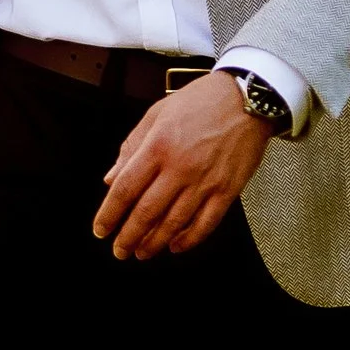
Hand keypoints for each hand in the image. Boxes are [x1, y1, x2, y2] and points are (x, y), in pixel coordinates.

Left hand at [93, 71, 270, 260]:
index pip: (125, 189)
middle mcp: (180, 167)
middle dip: (128, 237)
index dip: (109, 214)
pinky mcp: (228, 190)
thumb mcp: (157, 114)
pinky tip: (176, 246)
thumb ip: (131, 147)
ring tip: (143, 252)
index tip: (101, 230)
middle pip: (146, 212)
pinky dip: (189, 240)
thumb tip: (111, 178)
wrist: (248, 96)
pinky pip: (206, 223)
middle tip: (119, 250)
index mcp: (158, 146)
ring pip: (174, 223)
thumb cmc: (201, 101)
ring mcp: (205, 181)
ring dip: (155, 243)